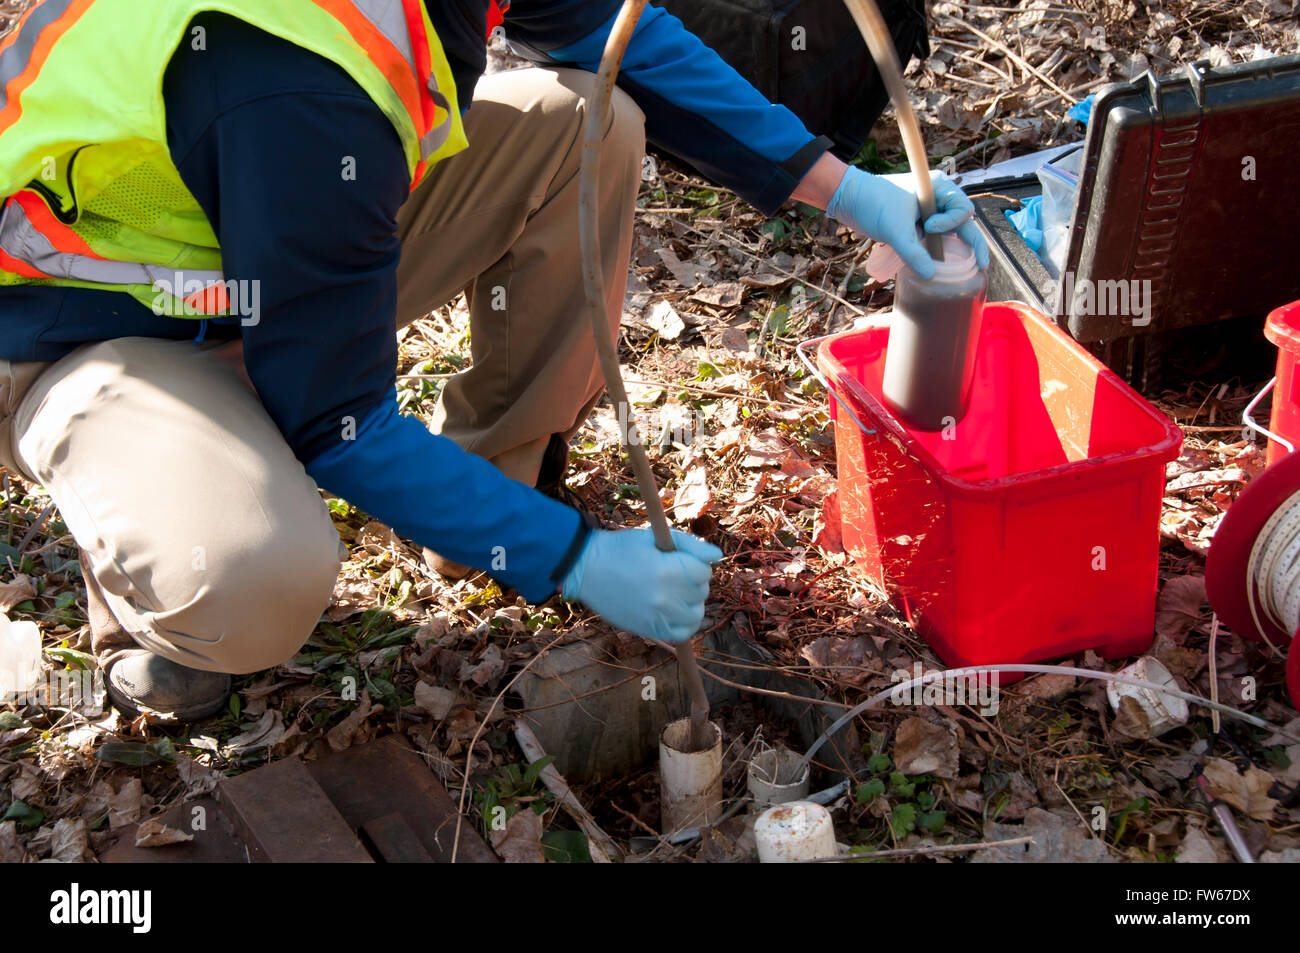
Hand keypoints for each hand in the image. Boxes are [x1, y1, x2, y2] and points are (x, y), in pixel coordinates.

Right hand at [561, 528, 722, 642]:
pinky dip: (685, 623)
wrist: (587, 569)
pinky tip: (675, 611)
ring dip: (691, 602)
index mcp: (666, 570)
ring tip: (675, 593)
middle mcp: (664, 597)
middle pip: (701, 591)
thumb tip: (718, 555)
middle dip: (693, 580)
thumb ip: (690, 545)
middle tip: (673, 573)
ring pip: (696, 614)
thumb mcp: (655, 538)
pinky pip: (682, 633)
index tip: (680, 559)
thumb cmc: (621, 548)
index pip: (704, 571)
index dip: (695, 563)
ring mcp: (656, 616)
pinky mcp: (649, 629)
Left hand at [825, 167, 989, 277]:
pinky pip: (934, 239)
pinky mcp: (916, 224)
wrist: (848, 199)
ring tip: (963, 271)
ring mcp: (928, 212)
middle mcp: (937, 199)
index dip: (951, 223)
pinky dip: (936, 251)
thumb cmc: (872, 202)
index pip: (962, 209)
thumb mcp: (894, 229)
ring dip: (952, 249)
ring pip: (949, 233)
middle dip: (971, 244)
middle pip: (963, 223)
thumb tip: (930, 275)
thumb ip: (912, 252)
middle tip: (982, 267)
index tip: (929, 227)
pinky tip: (938, 266)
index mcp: (938, 189)